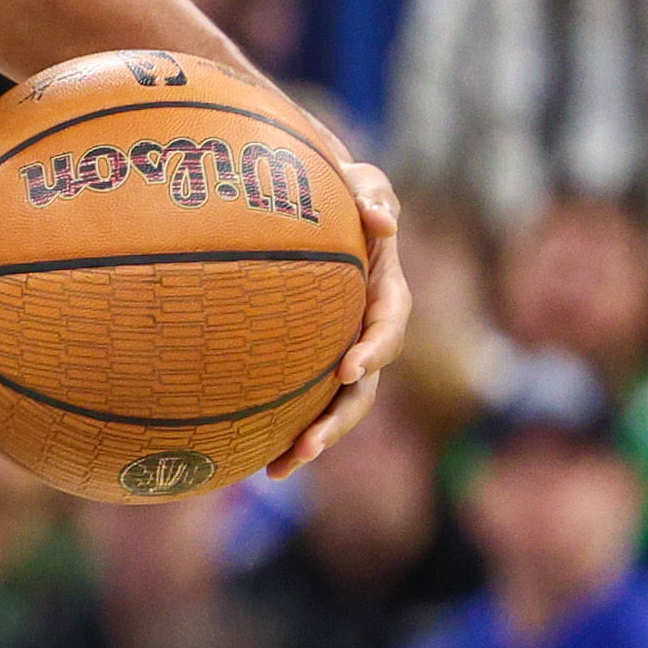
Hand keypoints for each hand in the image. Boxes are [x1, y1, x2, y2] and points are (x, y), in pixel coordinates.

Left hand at [268, 158, 411, 477]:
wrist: (317, 208)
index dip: (375, 348)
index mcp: (384, 292)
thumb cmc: (341, 192)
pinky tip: (258, 465)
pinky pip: (305, 404)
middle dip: (341, 417)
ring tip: (283, 465)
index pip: (389, 324)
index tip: (347, 368)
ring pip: (338, 405)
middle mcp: (368, 331)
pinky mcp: (312, 365)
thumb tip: (383, 220)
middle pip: (365, 384)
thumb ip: (374, 194)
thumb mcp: (363, 182)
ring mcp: (342, 351)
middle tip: (311, 442)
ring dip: (315, 438)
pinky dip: (286, 433)